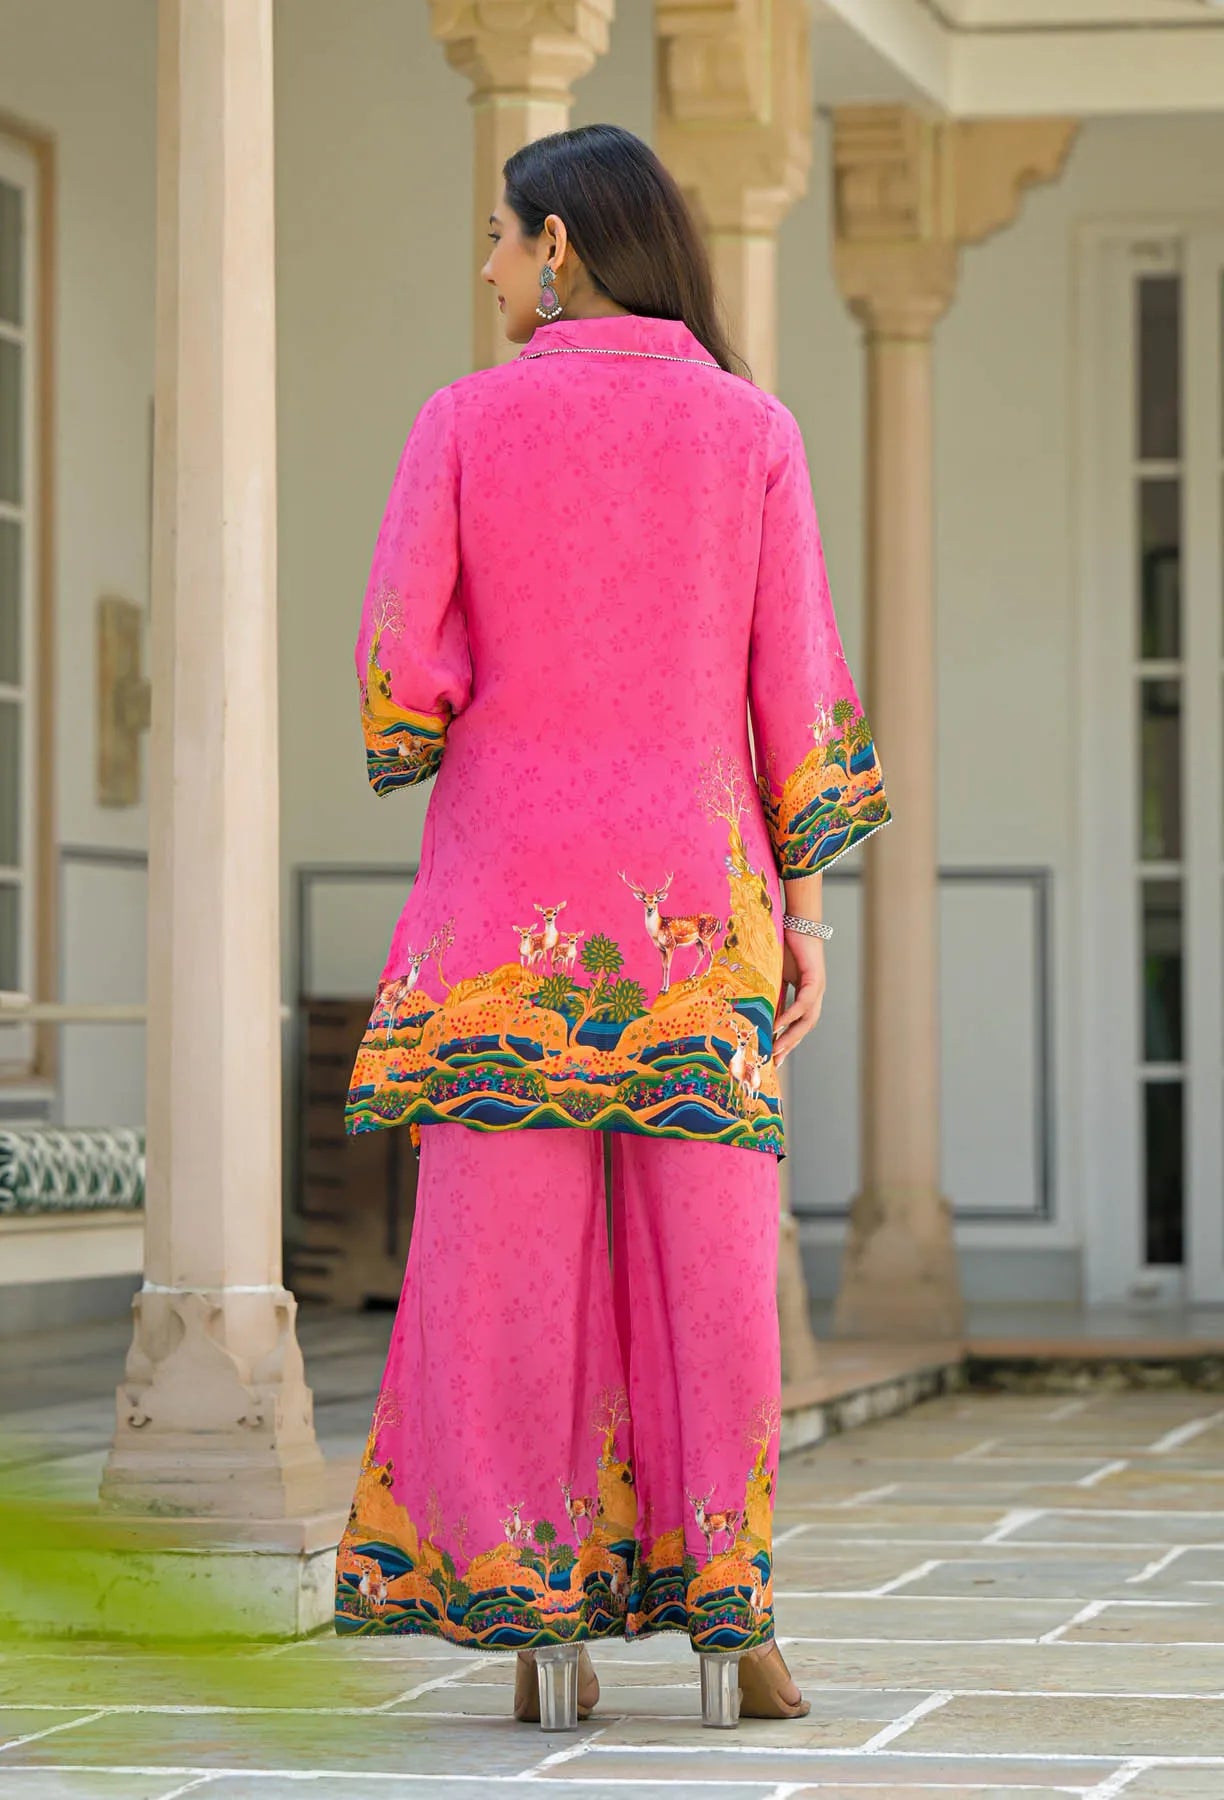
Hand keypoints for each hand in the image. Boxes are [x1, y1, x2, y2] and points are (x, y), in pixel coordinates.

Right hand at [773, 931, 825, 1066]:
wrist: (797, 920)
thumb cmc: (785, 943)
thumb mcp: (775, 975)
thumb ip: (772, 993)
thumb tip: (760, 1013)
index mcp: (806, 994)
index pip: (798, 1023)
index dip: (787, 1040)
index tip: (774, 1056)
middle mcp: (815, 994)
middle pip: (805, 1027)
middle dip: (790, 1045)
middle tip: (775, 1061)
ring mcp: (817, 987)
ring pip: (807, 1020)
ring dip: (791, 1037)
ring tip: (776, 1049)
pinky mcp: (814, 979)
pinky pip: (802, 1004)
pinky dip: (790, 1017)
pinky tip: (778, 1026)